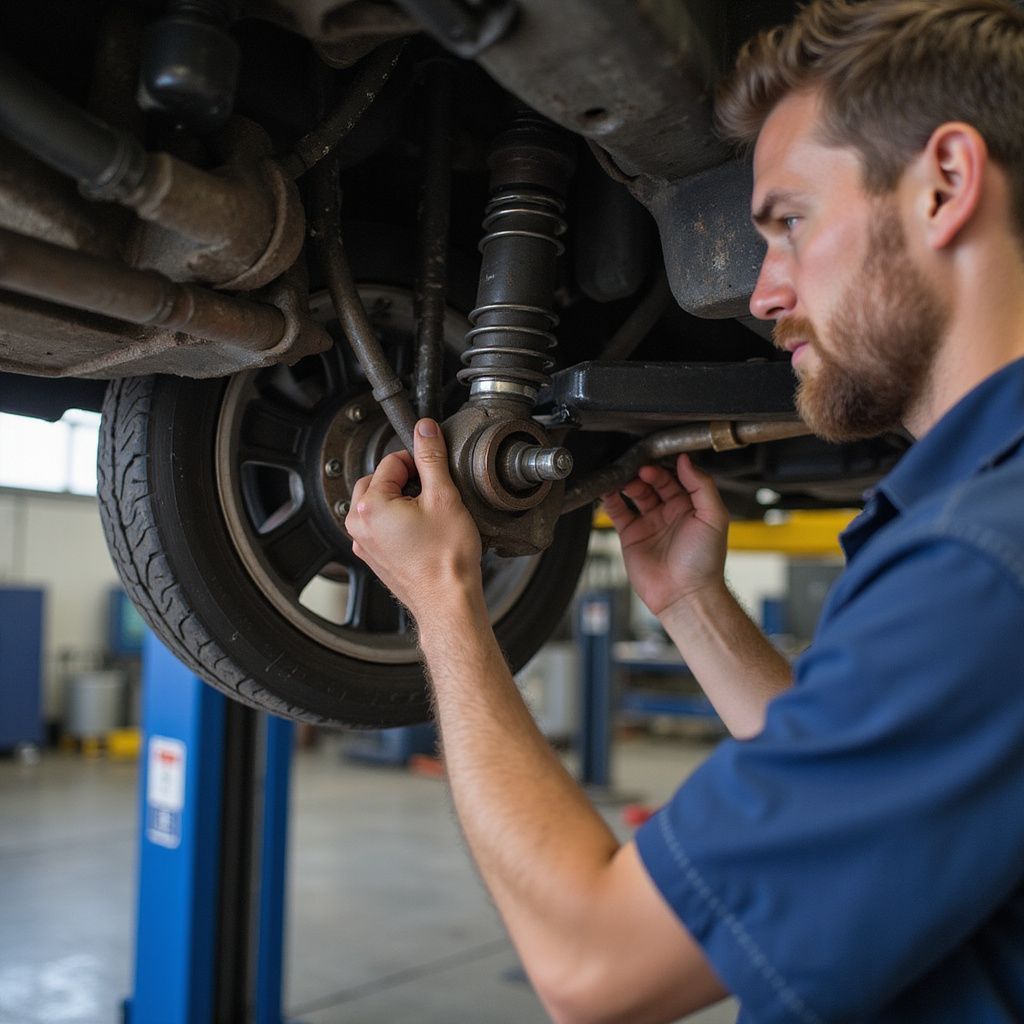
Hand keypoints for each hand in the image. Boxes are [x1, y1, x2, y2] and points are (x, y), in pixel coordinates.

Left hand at [345, 419, 482, 622]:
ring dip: (401, 500)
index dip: (418, 462)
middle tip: (434, 493)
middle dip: (406, 480)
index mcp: (370, 506)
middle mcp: (358, 525)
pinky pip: (380, 526)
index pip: (391, 461)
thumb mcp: (444, 497)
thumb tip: (425, 430)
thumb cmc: (446, 561)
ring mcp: (363, 543)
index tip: (436, 473)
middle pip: (379, 480)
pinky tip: (422, 532)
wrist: (448, 602)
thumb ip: (431, 457)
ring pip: (379, 504)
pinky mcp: (373, 557)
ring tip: (429, 513)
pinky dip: (398, 521)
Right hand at [601, 455, 728, 616]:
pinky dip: (611, 500)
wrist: (684, 594)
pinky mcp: (631, 535)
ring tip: (622, 479)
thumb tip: (685, 460)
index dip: (663, 467)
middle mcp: (670, 512)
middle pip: (653, 482)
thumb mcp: (714, 517)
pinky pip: (618, 512)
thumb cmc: (704, 562)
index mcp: (691, 505)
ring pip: (635, 494)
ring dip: (628, 483)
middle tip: (637, 471)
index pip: (675, 476)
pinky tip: (608, 491)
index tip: (654, 463)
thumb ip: (701, 485)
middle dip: (644, 473)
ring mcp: (650, 523)